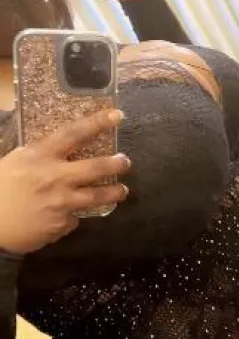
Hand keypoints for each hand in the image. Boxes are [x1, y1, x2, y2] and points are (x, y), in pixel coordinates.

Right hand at [0, 110, 129, 254]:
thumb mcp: (16, 162)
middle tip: (126, 162)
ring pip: (96, 196)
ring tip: (122, 190)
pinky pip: (75, 218)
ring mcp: (60, 202)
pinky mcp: (61, 223)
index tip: (117, 115)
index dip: (97, 122)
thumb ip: (39, 155)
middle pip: (96, 167)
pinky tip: (67, 215)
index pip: (74, 133)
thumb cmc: (0, 188)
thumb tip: (60, 148)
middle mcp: (54, 177)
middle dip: (116, 164)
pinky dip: (74, 215)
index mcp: (40, 156)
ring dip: (114, 192)